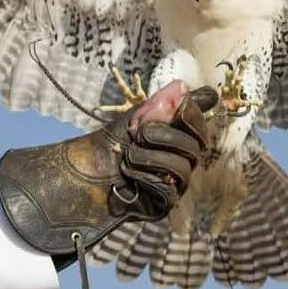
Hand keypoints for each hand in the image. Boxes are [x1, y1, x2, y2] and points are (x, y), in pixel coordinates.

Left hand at [0, 79, 217, 261]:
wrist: (88, 170)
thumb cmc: (113, 141)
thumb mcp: (136, 116)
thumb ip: (161, 102)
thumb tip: (182, 85)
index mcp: (181, 136)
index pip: (200, 125)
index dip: (193, 115)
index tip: (179, 107)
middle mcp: (184, 159)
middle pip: (194, 146)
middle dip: (163, 135)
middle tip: (137, 133)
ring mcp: (177, 183)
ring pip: (182, 168)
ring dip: (150, 157)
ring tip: (128, 155)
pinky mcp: (165, 203)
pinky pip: (168, 190)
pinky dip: (145, 176)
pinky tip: (128, 173)